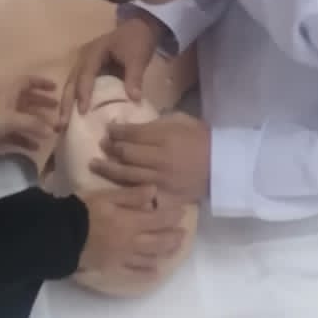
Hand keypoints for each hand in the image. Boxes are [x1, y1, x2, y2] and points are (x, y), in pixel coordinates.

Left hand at [0, 74, 59, 159]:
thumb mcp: (11, 119)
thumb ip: (33, 123)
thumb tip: (52, 130)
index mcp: (10, 92)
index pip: (28, 82)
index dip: (41, 83)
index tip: (55, 88)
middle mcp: (8, 103)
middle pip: (28, 101)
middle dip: (43, 105)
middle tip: (58, 110)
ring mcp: (2, 120)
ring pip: (24, 120)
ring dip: (37, 125)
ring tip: (52, 131)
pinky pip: (16, 136)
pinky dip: (26, 140)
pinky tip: (36, 147)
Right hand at [60, 12, 168, 122]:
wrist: (141, 27)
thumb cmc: (136, 40)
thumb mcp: (137, 57)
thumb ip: (134, 77)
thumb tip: (134, 99)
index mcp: (94, 52)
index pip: (85, 75)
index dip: (83, 93)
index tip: (82, 112)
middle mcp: (84, 58)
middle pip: (71, 82)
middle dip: (66, 103)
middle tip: (61, 125)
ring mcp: (85, 65)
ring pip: (72, 86)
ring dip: (67, 104)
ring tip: (62, 126)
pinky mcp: (90, 72)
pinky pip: (79, 87)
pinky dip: (75, 101)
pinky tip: (74, 118)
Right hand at [78, 184, 187, 277]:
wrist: (63, 234)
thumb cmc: (85, 210)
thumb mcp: (108, 196)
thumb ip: (132, 194)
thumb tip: (154, 191)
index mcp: (131, 222)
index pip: (158, 219)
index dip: (171, 217)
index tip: (183, 213)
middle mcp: (131, 242)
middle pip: (158, 241)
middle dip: (173, 237)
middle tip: (184, 234)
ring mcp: (123, 258)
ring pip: (149, 257)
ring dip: (164, 253)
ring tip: (175, 250)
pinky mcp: (113, 269)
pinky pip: (133, 273)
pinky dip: (146, 273)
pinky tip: (155, 273)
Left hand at [91, 114, 210, 202]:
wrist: (223, 164)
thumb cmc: (201, 137)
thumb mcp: (181, 120)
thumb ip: (157, 123)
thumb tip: (135, 126)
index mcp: (163, 138)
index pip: (132, 134)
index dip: (116, 131)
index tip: (108, 130)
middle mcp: (159, 160)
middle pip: (126, 155)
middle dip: (109, 149)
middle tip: (100, 146)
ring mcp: (161, 181)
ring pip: (128, 176)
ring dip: (109, 170)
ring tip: (94, 165)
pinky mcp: (166, 197)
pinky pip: (142, 197)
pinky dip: (128, 194)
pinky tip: (115, 191)